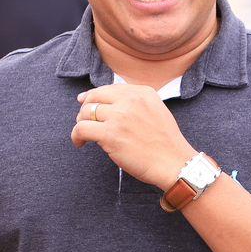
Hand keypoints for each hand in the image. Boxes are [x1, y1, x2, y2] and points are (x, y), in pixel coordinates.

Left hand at [71, 84, 195, 188]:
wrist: (174, 163)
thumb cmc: (165, 143)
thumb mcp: (157, 111)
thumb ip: (137, 102)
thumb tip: (107, 101)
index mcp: (143, 92)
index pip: (109, 88)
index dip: (94, 96)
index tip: (86, 103)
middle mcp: (131, 100)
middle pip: (94, 97)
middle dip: (85, 109)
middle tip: (84, 121)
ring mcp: (119, 117)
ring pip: (85, 113)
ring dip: (81, 123)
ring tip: (85, 135)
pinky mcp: (110, 134)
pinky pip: (81, 129)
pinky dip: (76, 136)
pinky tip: (80, 143)